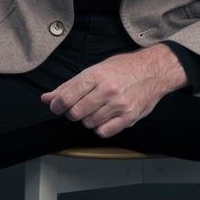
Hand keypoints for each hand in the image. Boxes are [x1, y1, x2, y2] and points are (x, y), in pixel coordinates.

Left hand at [40, 47, 170, 138]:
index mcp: (96, 75)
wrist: (153, 70)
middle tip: (79, 106)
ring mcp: (118, 105)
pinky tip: (105, 117)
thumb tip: (46, 98)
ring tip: (97, 108)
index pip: (67, 97)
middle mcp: (107, 90)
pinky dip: (100, 128)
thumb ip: (69, 86)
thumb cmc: (123, 68)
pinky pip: (104, 132)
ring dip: (88, 119)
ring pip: (89, 123)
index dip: (56, 105)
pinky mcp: (129, 117)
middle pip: (75, 113)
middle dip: (73, 112)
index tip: (56, 107)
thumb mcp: (95, 70)